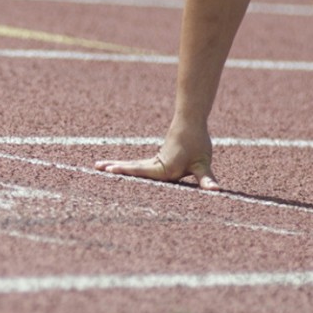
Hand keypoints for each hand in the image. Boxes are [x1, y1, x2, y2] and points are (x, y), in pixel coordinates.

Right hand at [95, 124, 219, 190]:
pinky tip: (116, 167)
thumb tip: (215, 190)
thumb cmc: (197, 143)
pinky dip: (127, 167)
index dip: (126, 171)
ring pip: (134, 166)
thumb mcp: (202, 163)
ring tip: (98, 165)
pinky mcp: (157, 160)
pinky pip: (139, 165)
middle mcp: (157, 166)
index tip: (110, 169)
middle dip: (116, 169)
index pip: (143, 172)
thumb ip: (206, 179)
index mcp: (165, 169)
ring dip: (117, 166)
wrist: (191, 122)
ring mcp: (155, 162)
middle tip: (96, 167)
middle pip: (134, 169)